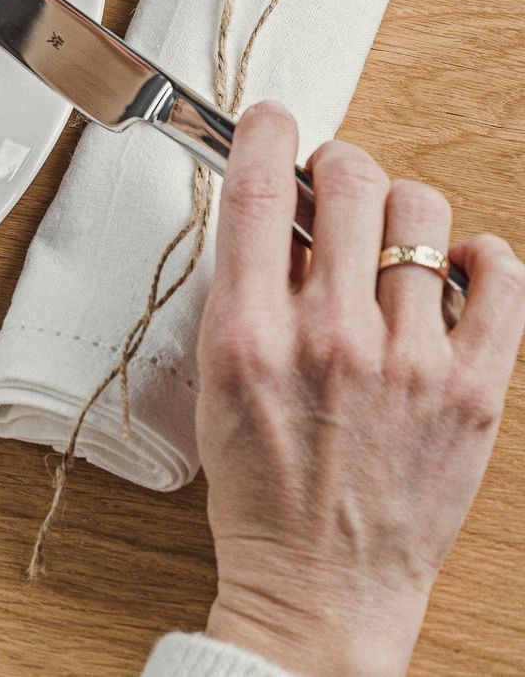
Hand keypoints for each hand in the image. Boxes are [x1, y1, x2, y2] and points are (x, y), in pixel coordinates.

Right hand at [194, 102, 524, 676]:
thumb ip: (240, 296)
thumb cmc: (262, 493)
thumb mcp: (212, 382)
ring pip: (420, 215)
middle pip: (348, 182)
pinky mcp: (474, 390)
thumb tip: (271, 220)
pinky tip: (454, 269)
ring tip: (386, 236)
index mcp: (249, 334)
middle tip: (329, 180)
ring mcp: (411, 362)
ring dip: (398, 207)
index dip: (263, 132)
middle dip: (335, 162)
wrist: (320, 586)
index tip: (269, 121)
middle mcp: (332, 338)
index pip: (255, 190)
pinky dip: (479, 255)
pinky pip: (501, 277)